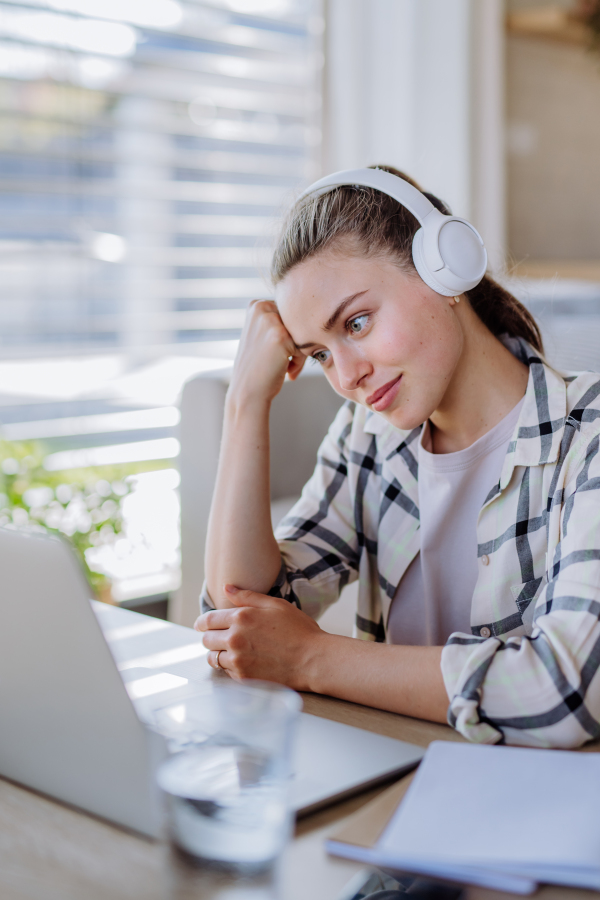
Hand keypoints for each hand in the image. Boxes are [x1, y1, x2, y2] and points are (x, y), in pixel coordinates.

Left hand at [194, 584, 324, 689]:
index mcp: (241, 617)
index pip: (208, 620)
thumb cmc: (299, 630)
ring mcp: (238, 660)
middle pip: (206, 640)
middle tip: (219, 638)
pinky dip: (230, 667)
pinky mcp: (243, 678)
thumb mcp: (275, 605)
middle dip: (210, 637)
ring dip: (218, 654)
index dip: (202, 622)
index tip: (201, 625)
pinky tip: (244, 662)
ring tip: (230, 652)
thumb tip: (225, 587)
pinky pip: (226, 672)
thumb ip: (247, 596)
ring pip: (213, 658)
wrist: (313, 660)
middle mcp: (235, 638)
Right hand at [228, 300, 306, 406]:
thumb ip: (277, 321)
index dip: (288, 335)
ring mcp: (270, 321)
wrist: (247, 392)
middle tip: (284, 361)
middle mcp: (261, 307)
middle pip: (296, 322)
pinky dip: (299, 360)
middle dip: (295, 343)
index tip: (278, 350)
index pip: (289, 314)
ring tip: (285, 366)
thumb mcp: (260, 334)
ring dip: (298, 352)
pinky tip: (285, 370)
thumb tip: (311, 315)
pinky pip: (304, 345)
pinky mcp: (280, 335)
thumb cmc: (258, 366)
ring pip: (301, 333)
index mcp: (256, 305)